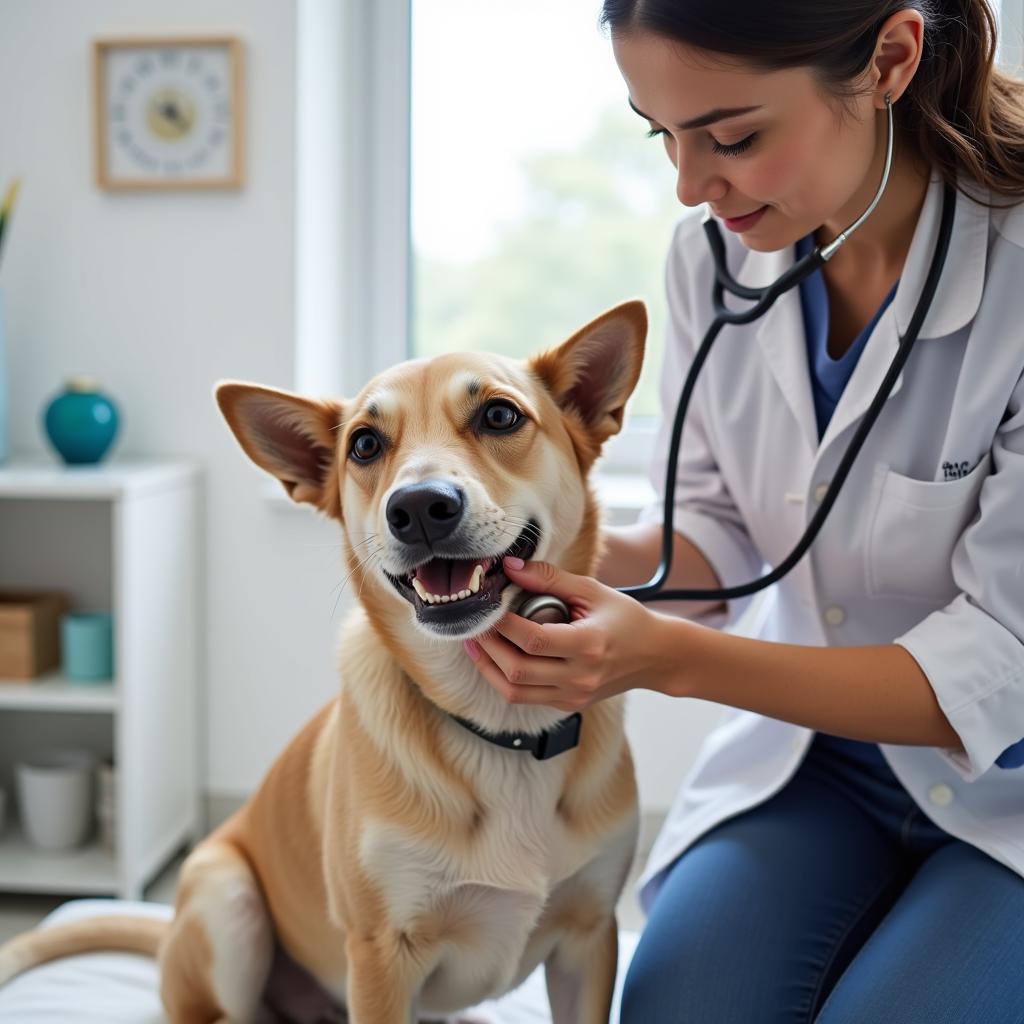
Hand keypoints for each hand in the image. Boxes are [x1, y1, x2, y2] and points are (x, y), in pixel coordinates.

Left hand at [464, 556, 677, 711]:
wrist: (655, 656)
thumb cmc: (625, 618)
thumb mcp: (592, 590)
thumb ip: (550, 578)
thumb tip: (510, 567)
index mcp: (590, 645)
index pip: (533, 640)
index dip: (504, 625)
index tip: (489, 607)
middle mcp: (581, 677)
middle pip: (518, 669)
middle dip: (489, 646)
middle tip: (475, 625)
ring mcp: (574, 695)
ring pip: (514, 692)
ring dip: (488, 667)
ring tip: (477, 644)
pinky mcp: (568, 704)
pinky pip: (525, 698)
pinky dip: (505, 679)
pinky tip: (496, 658)